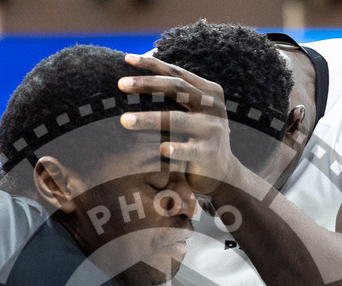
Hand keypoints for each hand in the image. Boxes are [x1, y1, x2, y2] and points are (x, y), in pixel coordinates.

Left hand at [118, 53, 237, 193]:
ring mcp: (213, 129)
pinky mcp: (209, 152)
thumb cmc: (197, 137)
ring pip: (177, 119)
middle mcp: (213, 106)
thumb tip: (141, 71)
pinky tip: (161, 149)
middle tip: (120, 84)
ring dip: (149, 119)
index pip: (177, 73)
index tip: (127, 58)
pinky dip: (176, 149)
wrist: (222, 171)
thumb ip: (177, 94)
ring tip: (125, 120)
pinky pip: (190, 150)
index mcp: (208, 91)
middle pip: (177, 89)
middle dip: (146, 84)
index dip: (152, 64)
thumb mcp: (193, 111)